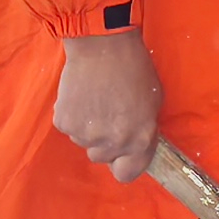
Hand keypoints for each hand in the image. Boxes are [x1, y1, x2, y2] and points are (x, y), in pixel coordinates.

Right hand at [54, 29, 161, 182]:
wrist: (102, 44)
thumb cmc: (133, 67)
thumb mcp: (153, 103)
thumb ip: (144, 130)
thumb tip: (133, 145)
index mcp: (139, 140)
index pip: (126, 174)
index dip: (123, 163)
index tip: (121, 153)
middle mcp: (113, 142)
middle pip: (101, 157)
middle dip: (104, 141)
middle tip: (107, 113)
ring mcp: (86, 134)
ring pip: (83, 141)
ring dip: (88, 126)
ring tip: (95, 98)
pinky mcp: (64, 122)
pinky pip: (68, 127)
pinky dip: (72, 114)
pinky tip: (81, 94)